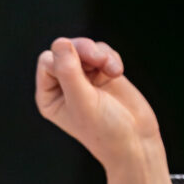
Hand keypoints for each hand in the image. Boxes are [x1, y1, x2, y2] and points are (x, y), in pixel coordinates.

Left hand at [35, 37, 172, 183]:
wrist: (136, 141)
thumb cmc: (105, 130)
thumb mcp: (83, 101)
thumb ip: (69, 72)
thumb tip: (60, 42)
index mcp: (49, 97)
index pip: (47, 61)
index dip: (65, 60)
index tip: (83, 73)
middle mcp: (62, 87)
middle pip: (65, 50)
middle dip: (84, 51)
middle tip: (99, 60)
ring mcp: (83, 79)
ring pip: (84, 47)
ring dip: (99, 54)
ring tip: (113, 70)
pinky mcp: (102, 74)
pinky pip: (101, 51)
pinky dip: (110, 57)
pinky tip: (118, 72)